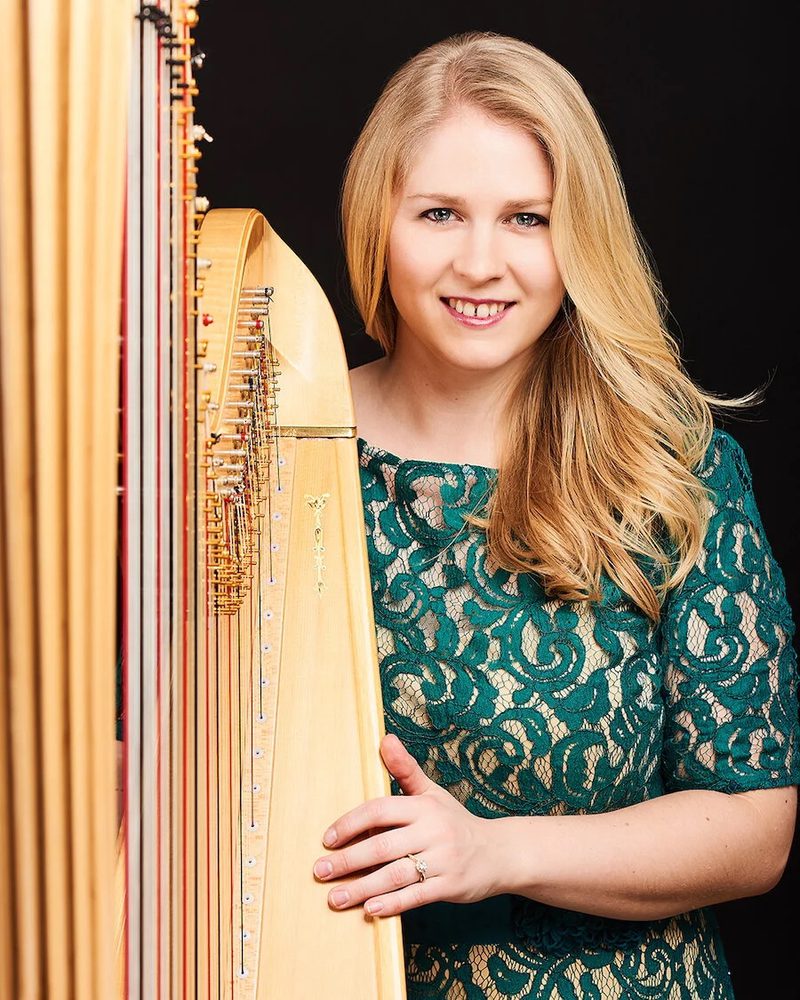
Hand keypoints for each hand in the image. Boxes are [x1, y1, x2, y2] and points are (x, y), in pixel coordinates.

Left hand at [313, 733, 498, 916]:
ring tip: (335, 898)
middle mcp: (432, 831)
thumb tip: (384, 739)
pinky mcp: (450, 886)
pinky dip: (392, 904)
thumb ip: (405, 770)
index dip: (351, 823)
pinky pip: (416, 897)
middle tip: (320, 871)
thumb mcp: (432, 794)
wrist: (500, 853)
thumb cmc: (455, 822)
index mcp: (423, 807)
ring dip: (362, 888)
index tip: (328, 839)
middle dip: (348, 860)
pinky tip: (370, 909)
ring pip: (395, 874)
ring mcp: (442, 860)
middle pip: (382, 845)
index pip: (380, 810)